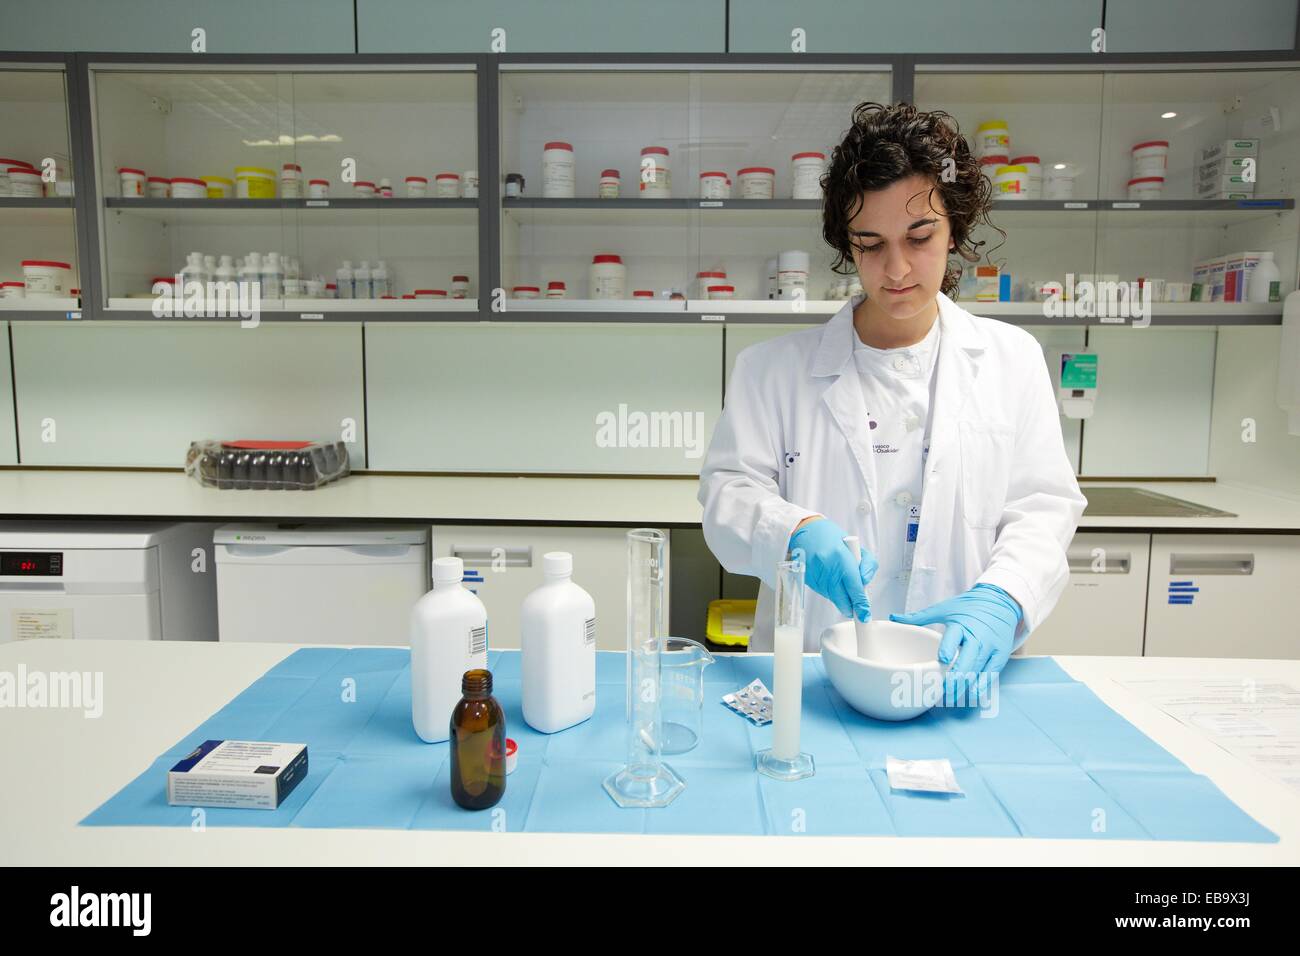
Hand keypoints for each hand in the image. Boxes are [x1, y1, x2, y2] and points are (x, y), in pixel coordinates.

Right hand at [788, 518, 877, 621]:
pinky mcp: (808, 581)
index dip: (861, 604)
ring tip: (840, 578)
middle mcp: (827, 569)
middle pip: (843, 600)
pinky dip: (830, 591)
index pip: (855, 589)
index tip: (865, 614)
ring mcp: (816, 576)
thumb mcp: (855, 545)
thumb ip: (866, 564)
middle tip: (858, 609)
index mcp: (841, 558)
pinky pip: (824, 593)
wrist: (803, 531)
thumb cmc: (830, 536)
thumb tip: (865, 583)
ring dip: (841, 597)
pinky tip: (829, 578)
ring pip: (833, 599)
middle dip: (851, 607)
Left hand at [889, 584, 1021, 706]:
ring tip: (952, 697)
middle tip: (944, 691)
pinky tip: (972, 693)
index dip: (949, 648)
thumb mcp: (945, 608)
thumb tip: (893, 617)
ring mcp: (991, 647)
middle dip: (957, 677)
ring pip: (979, 669)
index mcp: (961, 624)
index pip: (955, 637)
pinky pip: (992, 673)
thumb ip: (919, 617)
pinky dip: (983, 684)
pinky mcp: (1001, 655)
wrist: (1000, 602)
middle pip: (968, 659)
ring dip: (966, 684)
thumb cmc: (968, 607)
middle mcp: (978, 636)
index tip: (943, 660)